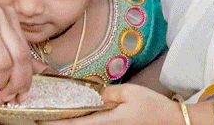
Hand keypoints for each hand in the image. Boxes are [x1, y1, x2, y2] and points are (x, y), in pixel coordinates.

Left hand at [40, 84, 176, 124]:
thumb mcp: (129, 92)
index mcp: (108, 121)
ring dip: (72, 123)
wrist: (173, 121)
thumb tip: (93, 95)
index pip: (75, 124)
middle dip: (60, 123)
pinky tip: (77, 117)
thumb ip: (107, 93)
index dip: (56, 122)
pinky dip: (84, 122)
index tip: (40, 119)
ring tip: (55, 117)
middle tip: (43, 117)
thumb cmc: (153, 107)